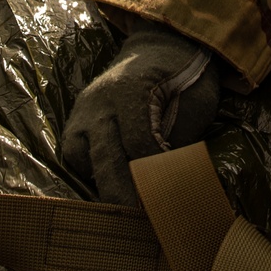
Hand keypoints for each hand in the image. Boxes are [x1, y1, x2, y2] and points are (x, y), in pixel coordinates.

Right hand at [61, 24, 220, 204]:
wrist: (161, 48)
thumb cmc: (185, 78)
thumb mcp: (196, 104)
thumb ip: (180, 141)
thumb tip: (171, 184)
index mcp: (132, 88)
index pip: (139, 144)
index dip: (154, 175)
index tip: (167, 199)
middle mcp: (100, 99)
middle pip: (106, 158)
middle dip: (125, 195)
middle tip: (141, 223)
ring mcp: (84, 108)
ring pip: (81, 157)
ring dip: (102, 183)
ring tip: (125, 205)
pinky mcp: (76, 118)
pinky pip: (74, 152)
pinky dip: (90, 170)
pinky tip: (111, 181)